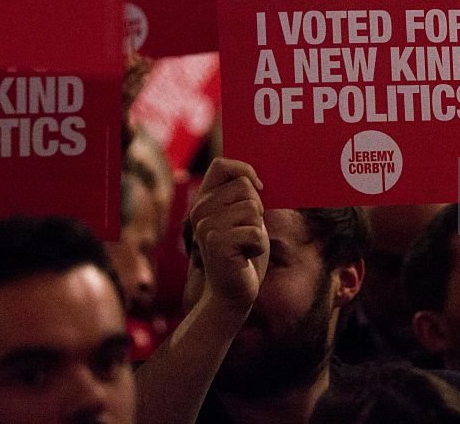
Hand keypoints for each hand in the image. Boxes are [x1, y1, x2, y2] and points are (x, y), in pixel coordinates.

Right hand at [189, 158, 268, 313]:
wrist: (232, 293)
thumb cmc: (243, 253)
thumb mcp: (243, 217)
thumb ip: (244, 196)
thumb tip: (257, 176)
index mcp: (204, 200)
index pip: (222, 165)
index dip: (244, 170)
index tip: (259, 188)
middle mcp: (200, 211)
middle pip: (246, 188)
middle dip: (257, 210)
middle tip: (245, 233)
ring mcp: (206, 227)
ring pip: (253, 210)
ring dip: (258, 231)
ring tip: (243, 247)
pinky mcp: (217, 244)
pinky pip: (256, 232)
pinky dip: (258, 246)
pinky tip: (244, 257)